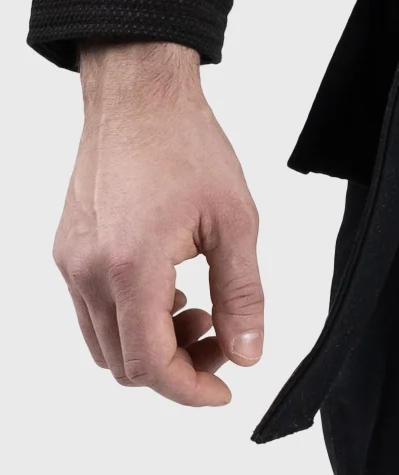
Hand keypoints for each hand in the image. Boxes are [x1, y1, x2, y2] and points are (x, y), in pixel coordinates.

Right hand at [53, 40, 264, 405]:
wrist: (140, 95)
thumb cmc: (187, 144)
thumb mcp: (236, 218)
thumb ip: (243, 293)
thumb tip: (247, 352)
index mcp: (131, 267)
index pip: (151, 365)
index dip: (191, 388)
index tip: (224, 388)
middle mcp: (89, 273)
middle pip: (125, 364)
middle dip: (177, 365)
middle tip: (220, 335)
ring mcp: (71, 263)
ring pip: (104, 344)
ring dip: (151, 344)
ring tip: (198, 306)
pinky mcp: (67, 250)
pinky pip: (91, 311)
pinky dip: (130, 318)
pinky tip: (169, 286)